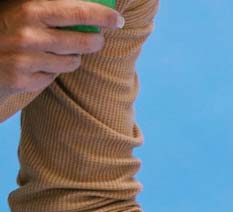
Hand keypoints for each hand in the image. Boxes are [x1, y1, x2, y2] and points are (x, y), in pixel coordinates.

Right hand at [0, 0, 123, 99]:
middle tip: (97, 39)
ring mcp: (25, 59)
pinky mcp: (23, 80)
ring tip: (56, 50)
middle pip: (84, 42)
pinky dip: (51, 71)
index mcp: (30, 10)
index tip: (118, 20)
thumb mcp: (23, 9)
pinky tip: (37, 64)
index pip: (78, 12)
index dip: (103, 15)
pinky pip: (54, 77)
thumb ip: (52, 9)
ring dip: (71, 57)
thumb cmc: (5, 27)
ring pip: (72, 61)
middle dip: (95, 41)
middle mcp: (28, 35)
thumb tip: (91, 6)